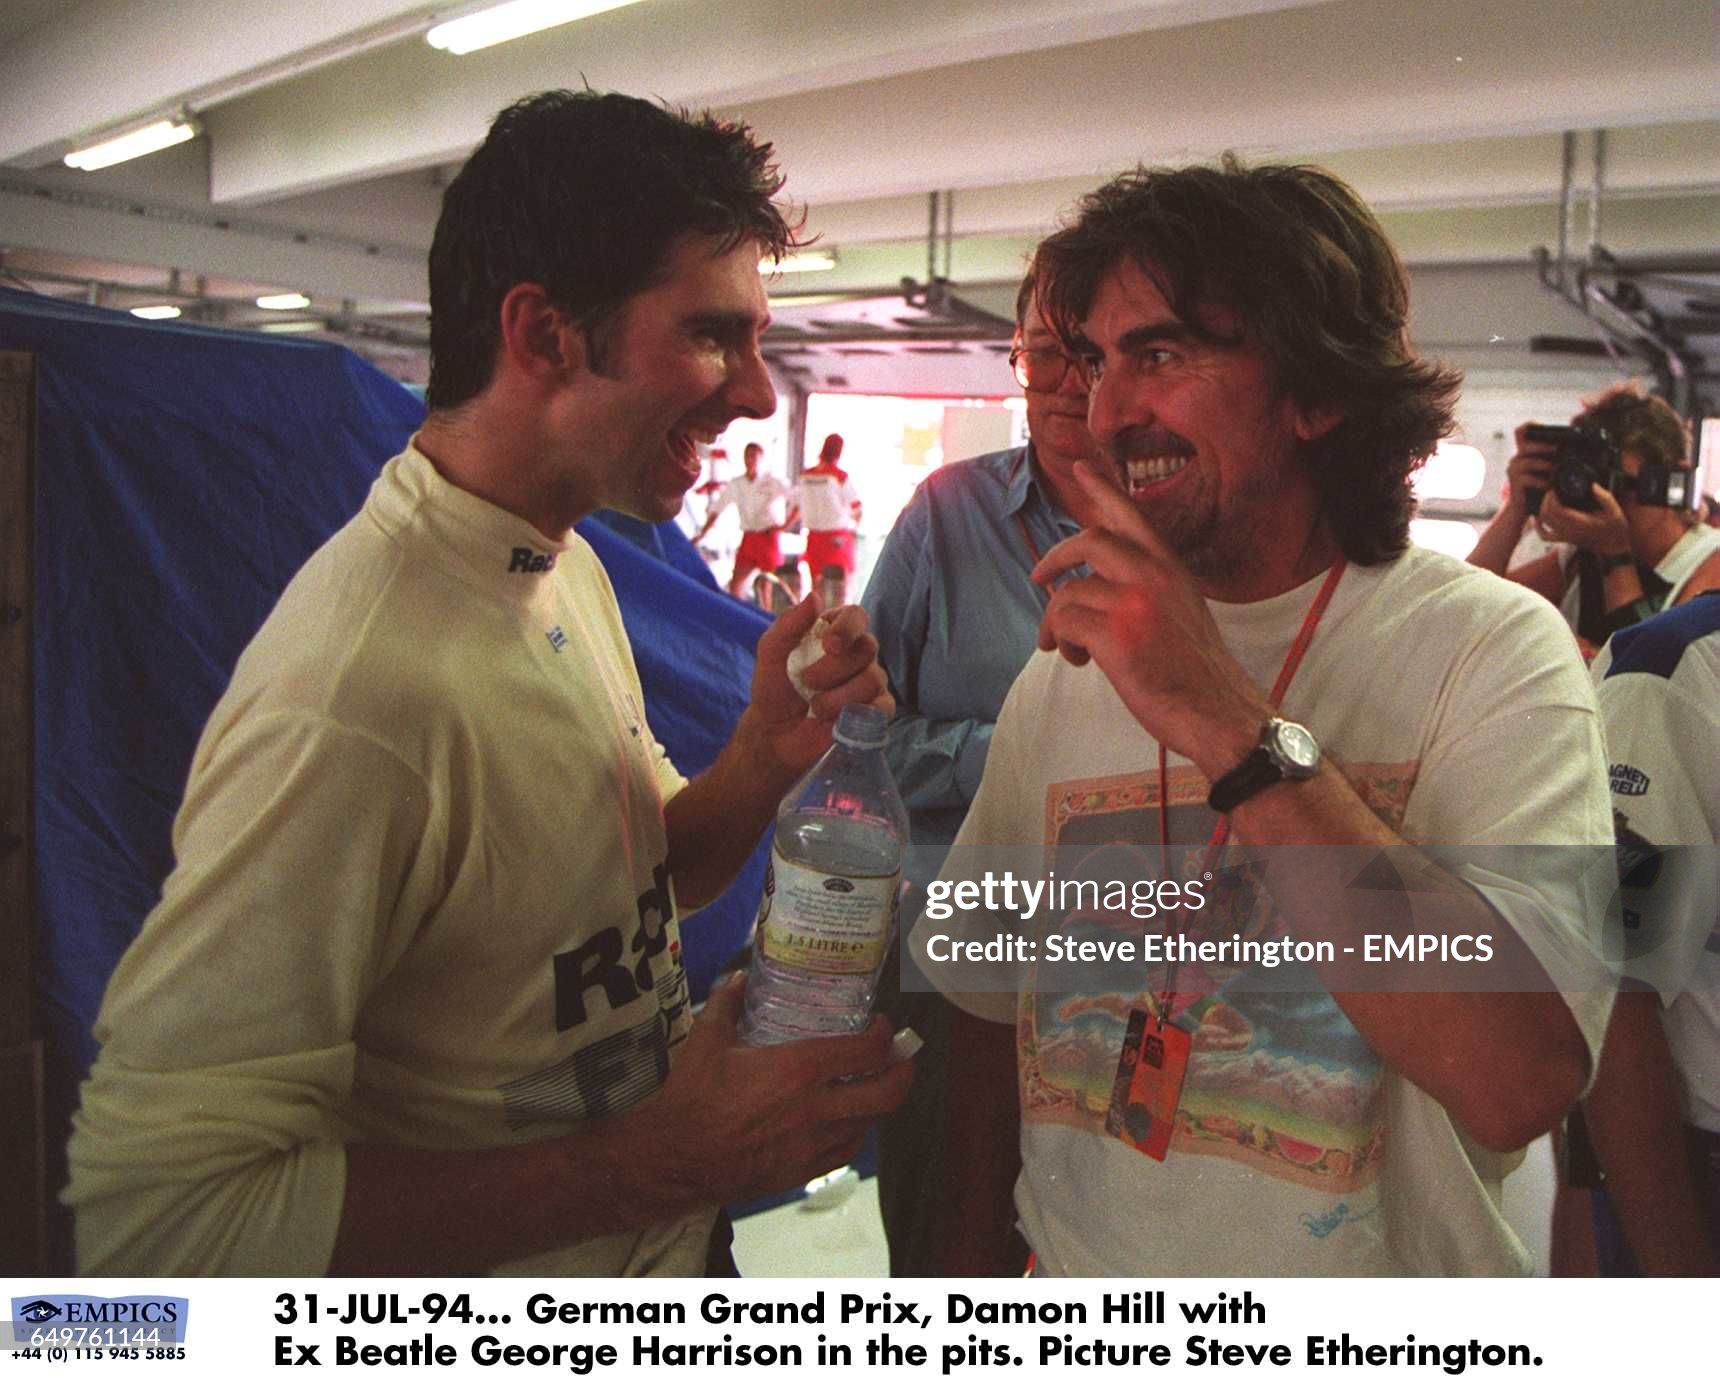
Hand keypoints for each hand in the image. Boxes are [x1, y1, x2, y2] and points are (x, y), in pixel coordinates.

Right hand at [640, 974, 913, 1202]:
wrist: (675, 1158)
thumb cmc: (692, 1098)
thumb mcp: (708, 1038)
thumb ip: (728, 1002)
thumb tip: (739, 978)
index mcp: (799, 1069)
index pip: (866, 1051)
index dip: (884, 1035)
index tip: (880, 1025)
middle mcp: (816, 1108)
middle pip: (886, 1093)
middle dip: (903, 1071)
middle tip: (900, 1057)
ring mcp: (812, 1144)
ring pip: (869, 1124)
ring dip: (877, 1103)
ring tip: (870, 1085)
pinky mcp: (802, 1172)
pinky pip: (845, 1153)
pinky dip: (854, 1133)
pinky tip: (845, 1121)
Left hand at [748, 594, 892, 773]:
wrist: (775, 732)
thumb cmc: (774, 687)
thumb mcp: (771, 652)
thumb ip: (789, 623)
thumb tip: (814, 596)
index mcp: (835, 631)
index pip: (856, 615)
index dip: (847, 628)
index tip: (829, 645)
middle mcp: (858, 653)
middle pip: (867, 648)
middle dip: (833, 669)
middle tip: (806, 683)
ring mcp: (869, 682)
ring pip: (874, 679)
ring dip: (839, 697)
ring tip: (816, 708)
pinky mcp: (875, 711)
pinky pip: (884, 706)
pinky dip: (862, 713)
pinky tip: (840, 720)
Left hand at [1030, 462, 1268, 774]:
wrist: (1221, 712)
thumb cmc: (1196, 672)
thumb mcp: (1180, 613)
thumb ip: (1144, 591)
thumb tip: (1090, 591)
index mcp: (1170, 569)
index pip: (1131, 517)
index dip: (1102, 490)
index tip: (1081, 467)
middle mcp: (1154, 576)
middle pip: (1089, 541)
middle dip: (1055, 558)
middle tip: (1038, 577)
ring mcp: (1135, 604)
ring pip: (1068, 593)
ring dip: (1056, 623)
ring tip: (1067, 649)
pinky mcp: (1117, 636)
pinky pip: (1065, 624)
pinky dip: (1062, 643)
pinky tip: (1079, 661)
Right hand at [1504, 423, 1556, 511]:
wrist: (1524, 507)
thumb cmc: (1539, 486)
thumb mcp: (1546, 469)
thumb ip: (1553, 458)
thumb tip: (1575, 450)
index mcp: (1525, 451)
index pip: (1521, 430)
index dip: (1532, 425)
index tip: (1547, 430)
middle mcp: (1517, 457)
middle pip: (1526, 445)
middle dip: (1543, 446)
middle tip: (1557, 449)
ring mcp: (1513, 469)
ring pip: (1529, 461)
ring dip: (1545, 465)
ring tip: (1556, 470)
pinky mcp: (1514, 482)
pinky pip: (1529, 478)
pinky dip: (1541, 481)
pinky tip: (1549, 485)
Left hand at [1534, 485, 1630, 555]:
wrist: (1614, 547)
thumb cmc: (1615, 529)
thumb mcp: (1615, 511)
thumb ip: (1604, 497)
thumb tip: (1592, 485)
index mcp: (1580, 522)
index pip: (1556, 510)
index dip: (1551, 498)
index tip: (1554, 489)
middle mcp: (1569, 530)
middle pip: (1547, 514)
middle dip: (1545, 500)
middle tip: (1551, 491)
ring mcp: (1565, 536)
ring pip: (1544, 523)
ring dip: (1542, 509)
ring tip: (1548, 499)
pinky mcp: (1564, 539)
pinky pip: (1544, 536)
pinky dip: (1537, 527)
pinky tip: (1536, 518)